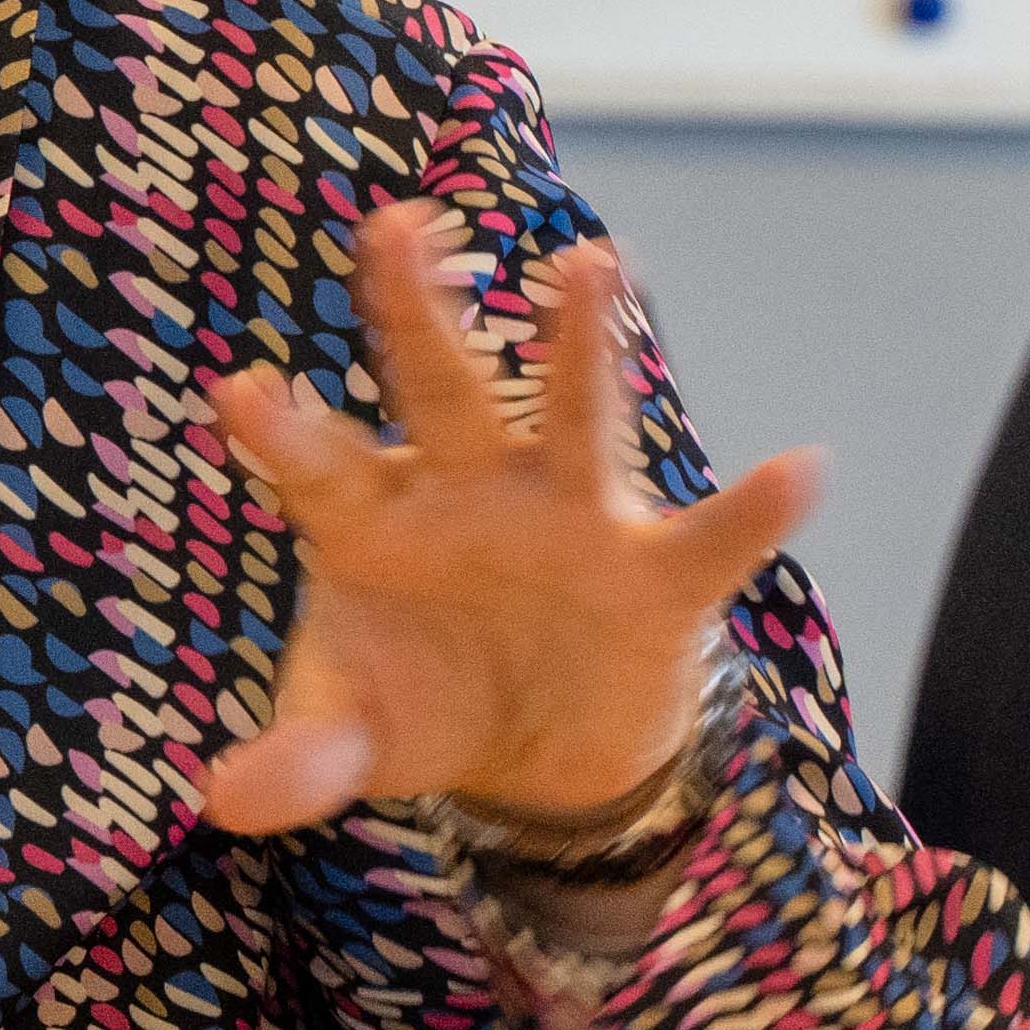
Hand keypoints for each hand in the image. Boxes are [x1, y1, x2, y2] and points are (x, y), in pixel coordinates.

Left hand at [196, 202, 815, 836]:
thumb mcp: (353, 739)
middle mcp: (470, 490)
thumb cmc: (420, 704)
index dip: (284, 431)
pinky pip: (711, 540)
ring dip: (582, 342)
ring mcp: (567, 521)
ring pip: (574, 415)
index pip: (319, 463)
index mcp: (374, 516)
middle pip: (441, 388)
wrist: (537, 759)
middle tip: (397, 228)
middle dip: (417, 312)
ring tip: (593, 262)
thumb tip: (228, 801)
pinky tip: (801, 470)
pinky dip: (757, 511)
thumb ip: (300, 757)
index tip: (240, 391)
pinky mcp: (653, 578)